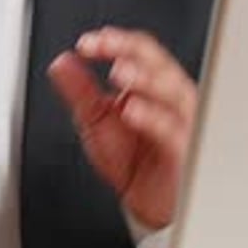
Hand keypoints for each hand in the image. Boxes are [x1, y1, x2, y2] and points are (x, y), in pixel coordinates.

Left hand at [48, 26, 196, 228]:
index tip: (87, 44)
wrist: (146, 205)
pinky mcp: (185, 152)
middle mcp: (169, 98)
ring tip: (120, 72)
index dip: (114, 42)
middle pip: (158, 62)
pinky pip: (173, 131)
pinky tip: (132, 110)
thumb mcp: (95, 120)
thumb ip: (80, 90)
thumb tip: (62, 61)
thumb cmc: (131, 162)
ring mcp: (181, 122)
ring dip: (146, 78)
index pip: (138, 51)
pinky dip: (154, 118)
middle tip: (103, 45)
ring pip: (174, 91)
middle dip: (130, 50)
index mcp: (150, 85)